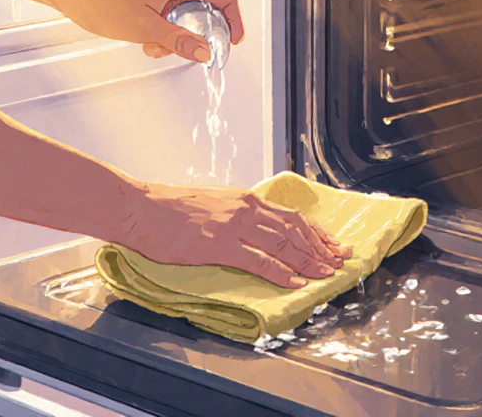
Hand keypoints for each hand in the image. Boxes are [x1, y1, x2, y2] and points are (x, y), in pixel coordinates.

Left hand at [56, 0, 244, 63]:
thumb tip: (206, 53)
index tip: (231, 44)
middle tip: (179, 51)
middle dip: (195, 34)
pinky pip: (170, 10)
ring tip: (153, 45)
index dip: (232, 23)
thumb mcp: (146, 29)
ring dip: (175, 34)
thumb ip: (180, 41)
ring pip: (186, 12)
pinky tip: (145, 38)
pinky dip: (163, 27)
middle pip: (206, 8)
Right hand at [108, 183, 352, 287]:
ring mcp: (233, 226)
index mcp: (244, 199)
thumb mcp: (212, 204)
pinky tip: (295, 282)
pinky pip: (259, 261)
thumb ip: (236, 215)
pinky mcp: (219, 245)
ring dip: (308, 260)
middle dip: (321, 247)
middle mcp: (245, 209)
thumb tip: (255, 229)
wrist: (140, 208)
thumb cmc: (168, 208)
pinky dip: (281, 272)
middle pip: (294, 230)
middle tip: (341, 260)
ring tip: (326, 273)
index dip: (315, 232)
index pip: (290, 216)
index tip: (332, 244)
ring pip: (283, 244)